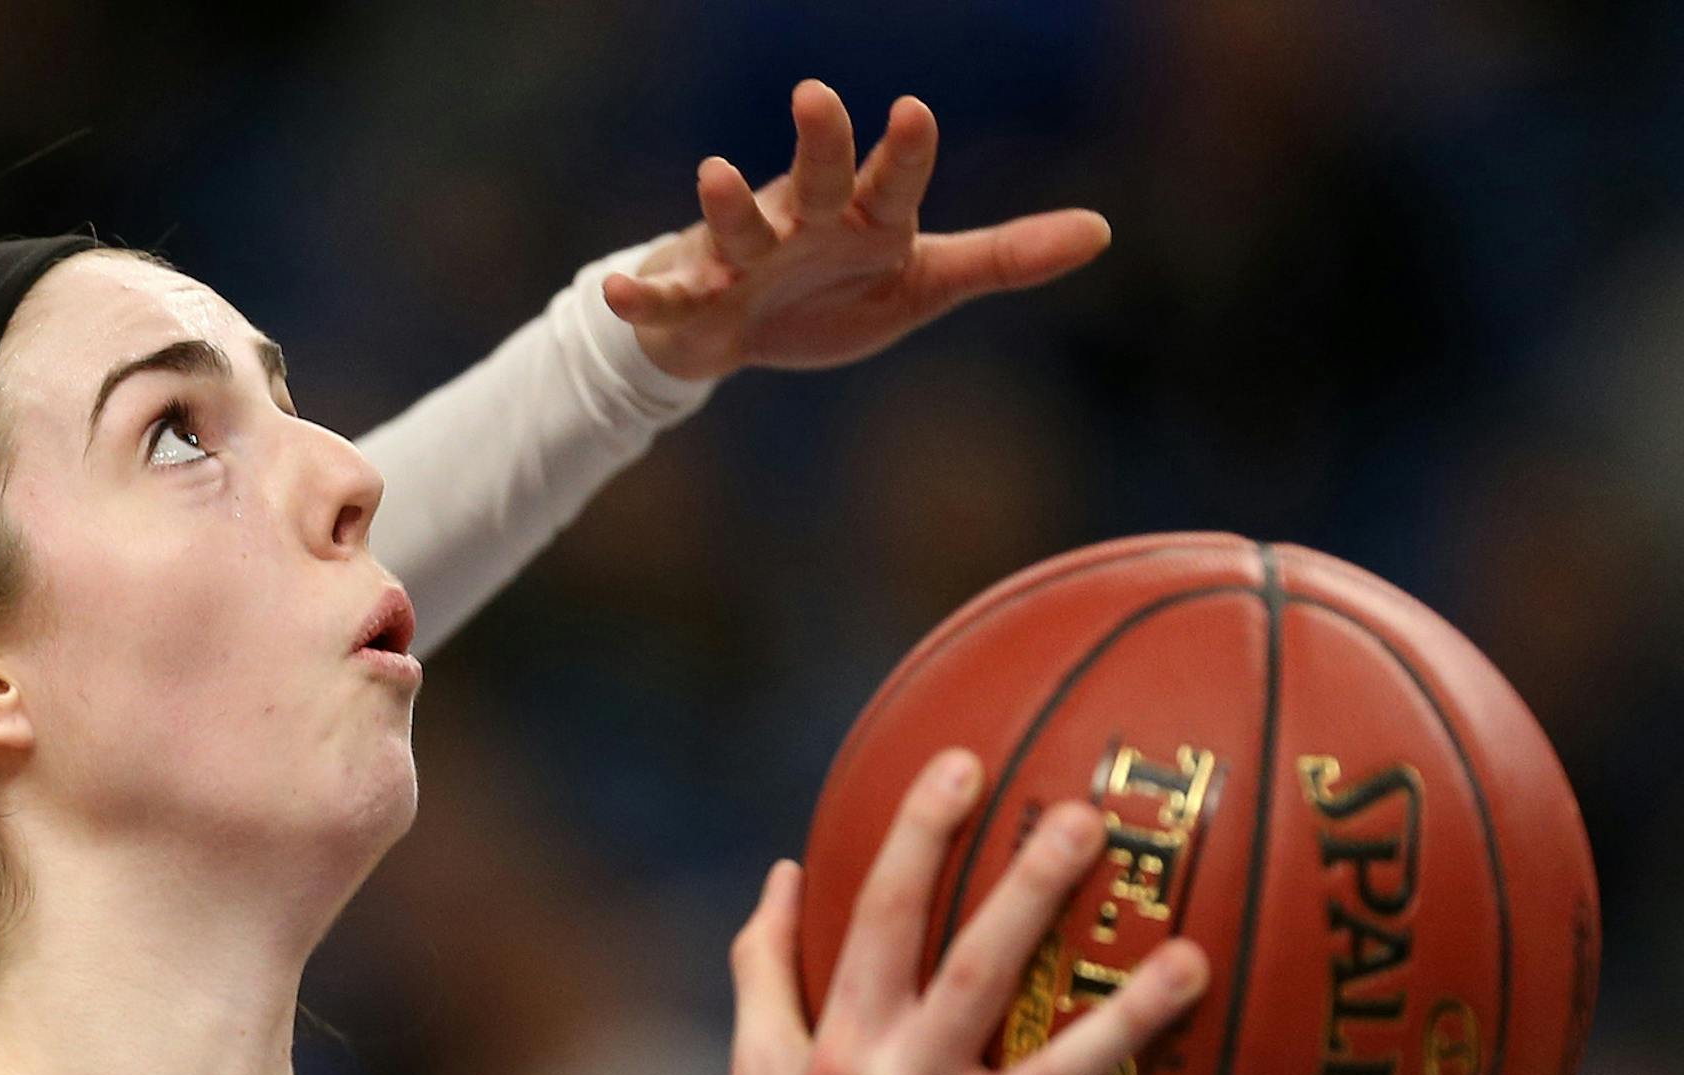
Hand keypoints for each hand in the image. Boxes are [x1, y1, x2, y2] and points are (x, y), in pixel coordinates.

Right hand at [605, 81, 1110, 384]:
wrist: (751, 329)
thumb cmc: (843, 289)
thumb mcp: (927, 279)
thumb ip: (1005, 256)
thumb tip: (1103, 232)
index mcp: (867, 215)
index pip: (894, 177)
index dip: (906, 151)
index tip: (916, 113)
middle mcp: (805, 220)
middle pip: (815, 175)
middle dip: (817, 141)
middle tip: (817, 95)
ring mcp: (747, 254)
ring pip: (738, 224)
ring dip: (726, 200)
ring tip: (713, 170)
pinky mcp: (697, 297)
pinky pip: (669, 295)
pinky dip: (645, 295)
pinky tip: (623, 292)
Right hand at [714, 751, 1247, 1074]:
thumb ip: (767, 971)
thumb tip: (785, 871)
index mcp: (835, 1052)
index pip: (874, 926)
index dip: (915, 841)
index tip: (961, 764)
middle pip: (971, 978)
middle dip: (1029, 895)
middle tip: (1092, 820)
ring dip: (1125, 1020)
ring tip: (1194, 958)